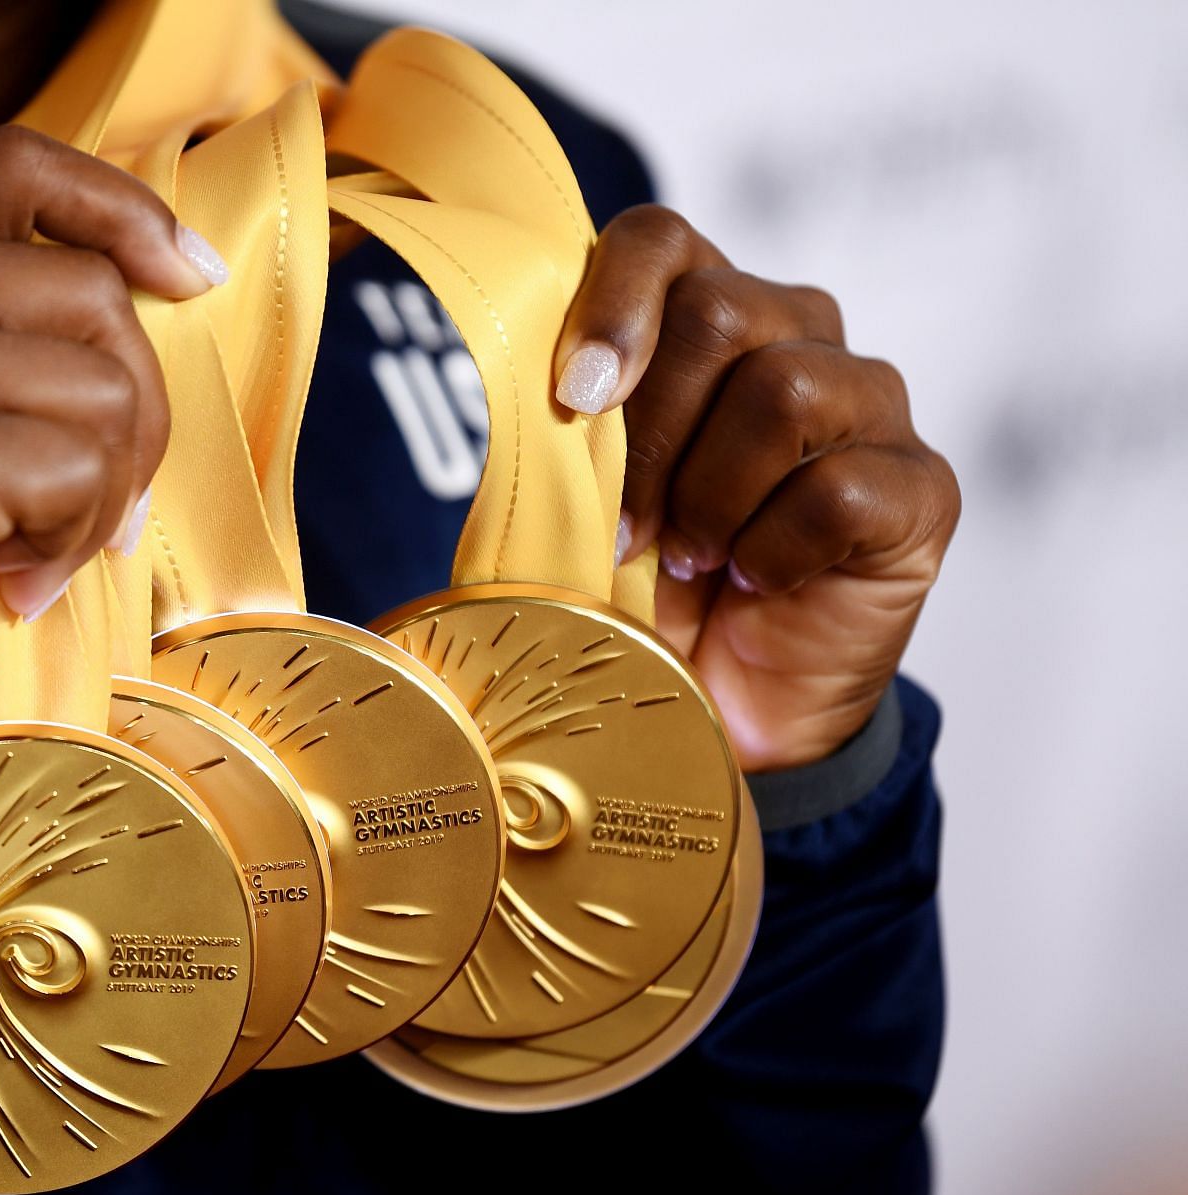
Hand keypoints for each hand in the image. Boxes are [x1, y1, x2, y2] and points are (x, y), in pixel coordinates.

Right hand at [0, 126, 221, 757]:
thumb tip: (171, 281)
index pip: (17, 164)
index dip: (125, 210)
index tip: (190, 275)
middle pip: (93, 296)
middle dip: (132, 414)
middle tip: (89, 503)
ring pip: (105, 389)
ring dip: (104, 492)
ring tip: (35, 544)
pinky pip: (78, 474)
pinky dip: (71, 541)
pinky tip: (10, 580)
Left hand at [553, 206, 959, 770]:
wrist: (722, 704)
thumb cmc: (645, 585)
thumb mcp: (582, 499)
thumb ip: (563, 428)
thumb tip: (525, 385)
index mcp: (703, 316)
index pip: (662, 239)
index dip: (613, 299)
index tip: (574, 395)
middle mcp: (797, 335)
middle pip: (720, 311)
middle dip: (651, 435)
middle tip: (623, 529)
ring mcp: (870, 406)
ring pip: (784, 390)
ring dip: (710, 495)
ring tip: (688, 558)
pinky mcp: (920, 487)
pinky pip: (838, 489)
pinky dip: (772, 550)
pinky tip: (753, 582)